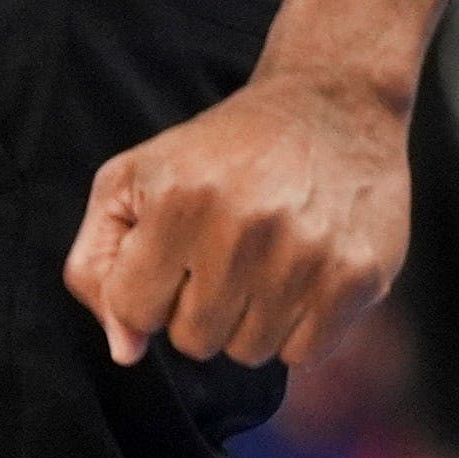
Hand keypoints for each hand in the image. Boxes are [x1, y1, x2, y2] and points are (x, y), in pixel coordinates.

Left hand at [63, 69, 408, 368]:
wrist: (335, 104)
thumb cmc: (223, 149)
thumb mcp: (133, 179)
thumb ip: (98, 265)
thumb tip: (127, 350)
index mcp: (180, 201)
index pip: (136, 311)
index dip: (150, 290)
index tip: (177, 256)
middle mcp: (246, 229)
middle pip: (196, 339)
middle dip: (201, 309)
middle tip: (228, 257)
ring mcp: (309, 255)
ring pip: (251, 352)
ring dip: (251, 320)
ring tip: (267, 266)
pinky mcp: (360, 275)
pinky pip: (306, 353)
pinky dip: (299, 329)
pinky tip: (304, 279)